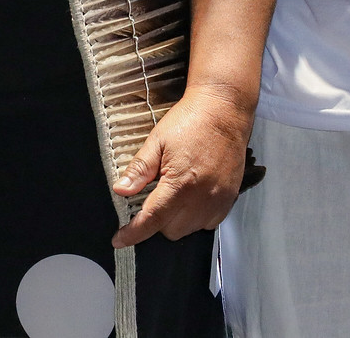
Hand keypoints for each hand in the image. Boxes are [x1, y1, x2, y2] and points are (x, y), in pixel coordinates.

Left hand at [110, 86, 253, 245]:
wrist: (223, 111)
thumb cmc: (191, 121)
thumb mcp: (157, 141)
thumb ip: (139, 169)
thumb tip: (121, 190)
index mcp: (180, 184)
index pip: (152, 220)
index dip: (133, 234)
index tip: (119, 240)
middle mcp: (202, 197)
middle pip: (170, 230)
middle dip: (156, 220)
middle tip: (154, 196)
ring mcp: (218, 200)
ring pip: (189, 230)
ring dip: (176, 220)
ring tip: (175, 193)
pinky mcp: (229, 199)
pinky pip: (208, 223)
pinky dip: (196, 217)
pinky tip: (192, 196)